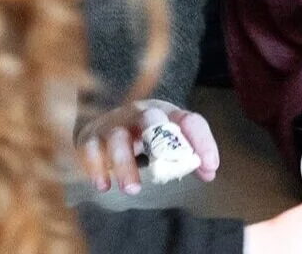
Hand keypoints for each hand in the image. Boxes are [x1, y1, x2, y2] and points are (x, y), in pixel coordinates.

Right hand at [76, 99, 219, 194]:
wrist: (100, 119)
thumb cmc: (142, 133)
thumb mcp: (166, 139)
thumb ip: (188, 155)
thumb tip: (210, 172)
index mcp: (165, 112)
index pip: (188, 120)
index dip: (202, 141)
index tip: (211, 166)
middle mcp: (139, 113)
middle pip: (151, 118)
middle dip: (160, 140)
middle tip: (167, 168)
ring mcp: (113, 123)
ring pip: (119, 138)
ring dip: (126, 164)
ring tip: (133, 189)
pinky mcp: (90, 137)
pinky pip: (91, 149)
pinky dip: (96, 167)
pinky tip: (103, 185)